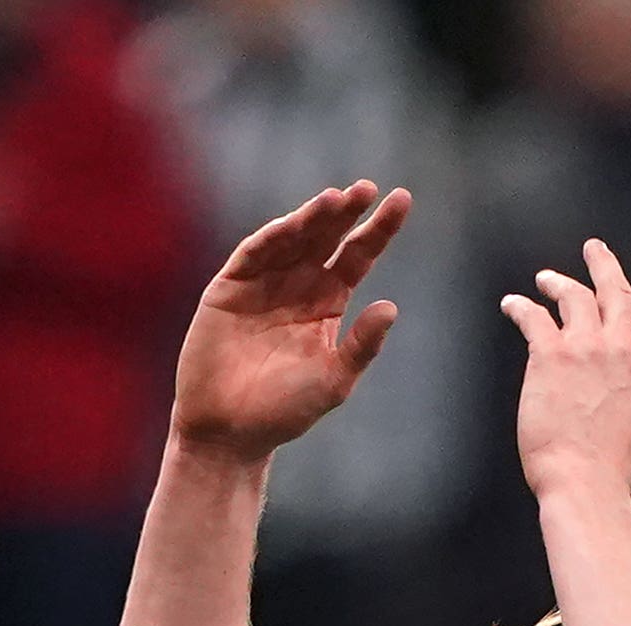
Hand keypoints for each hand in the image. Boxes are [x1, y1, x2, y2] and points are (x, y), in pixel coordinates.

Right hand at [169, 183, 411, 462]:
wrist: (230, 431)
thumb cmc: (284, 411)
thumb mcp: (333, 380)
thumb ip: (362, 345)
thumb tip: (392, 307)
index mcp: (327, 303)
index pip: (357, 256)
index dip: (378, 229)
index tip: (401, 199)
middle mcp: (297, 286)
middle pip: (327, 239)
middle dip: (347, 214)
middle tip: (369, 189)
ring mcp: (262, 284)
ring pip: (292, 239)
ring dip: (312, 218)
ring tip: (338, 198)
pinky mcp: (229, 288)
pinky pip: (253, 255)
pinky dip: (273, 237)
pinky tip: (294, 224)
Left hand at [504, 240, 630, 502]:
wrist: (586, 478)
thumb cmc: (616, 463)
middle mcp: (622, 347)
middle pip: (616, 291)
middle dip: (605, 265)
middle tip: (595, 249)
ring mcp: (586, 346)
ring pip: (575, 294)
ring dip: (559, 281)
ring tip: (546, 279)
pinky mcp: (550, 353)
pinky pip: (533, 315)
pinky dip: (520, 305)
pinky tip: (512, 304)